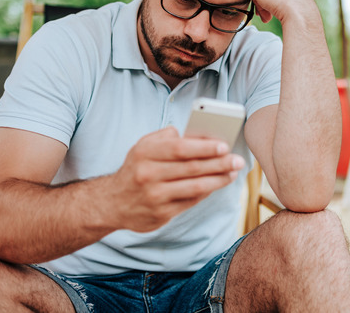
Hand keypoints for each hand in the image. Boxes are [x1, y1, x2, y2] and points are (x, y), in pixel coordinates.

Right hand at [110, 126, 243, 231]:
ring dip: (219, 180)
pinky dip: (207, 192)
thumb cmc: (136, 168)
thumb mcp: (143, 147)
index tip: (224, 145)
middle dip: (219, 164)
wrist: (112, 203)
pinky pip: (191, 202)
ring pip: (195, 187)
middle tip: (238, 160)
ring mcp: (155, 196)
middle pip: (192, 168)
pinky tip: (218, 184)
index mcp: (145, 153)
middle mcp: (148, 174)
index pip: (180, 148)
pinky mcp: (161, 214)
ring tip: (233, 173)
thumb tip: (198, 135)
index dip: (204, 147)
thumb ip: (167, 137)